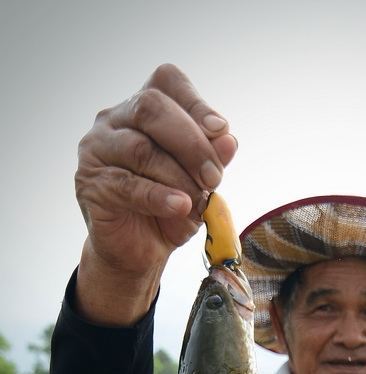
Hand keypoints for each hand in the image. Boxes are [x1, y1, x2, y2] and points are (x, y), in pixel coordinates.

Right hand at [74, 64, 236, 321]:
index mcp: (142, 110)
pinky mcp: (90, 183)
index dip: (195, 102)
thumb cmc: (169, 210)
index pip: (165, 81)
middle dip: (191, 142)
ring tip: (196, 200)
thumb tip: (227, 139)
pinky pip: (127, 184)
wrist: (140, 253)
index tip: (220, 130)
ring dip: (177, 175)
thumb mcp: (199, 183)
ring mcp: (97, 149)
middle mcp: (114, 120)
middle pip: (151, 107)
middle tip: (214, 177)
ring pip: (140, 148)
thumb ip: (212, 160)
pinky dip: (159, 196)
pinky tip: (180, 206)